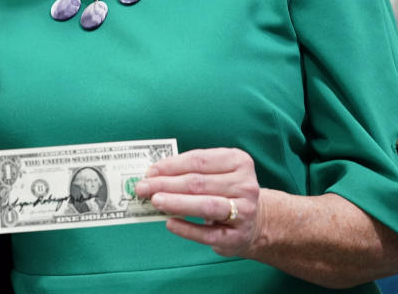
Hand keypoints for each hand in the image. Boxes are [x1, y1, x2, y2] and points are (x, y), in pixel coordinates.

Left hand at [134, 147, 262, 257]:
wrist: (255, 222)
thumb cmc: (225, 191)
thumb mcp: (215, 173)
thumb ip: (189, 171)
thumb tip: (153, 175)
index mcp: (238, 161)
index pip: (198, 161)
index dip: (170, 166)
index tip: (149, 172)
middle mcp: (245, 185)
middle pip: (199, 183)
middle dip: (166, 184)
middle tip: (142, 188)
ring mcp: (244, 212)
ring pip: (206, 205)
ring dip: (176, 203)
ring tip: (154, 201)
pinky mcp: (237, 237)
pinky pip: (208, 234)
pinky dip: (187, 228)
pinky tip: (170, 223)